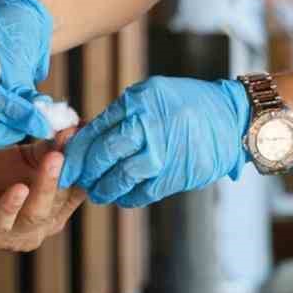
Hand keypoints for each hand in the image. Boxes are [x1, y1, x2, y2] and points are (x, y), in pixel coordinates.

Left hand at [0, 132, 85, 264]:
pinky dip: (9, 206)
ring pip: (36, 212)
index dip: (88, 161)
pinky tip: (18, 189)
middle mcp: (41, 225)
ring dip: (46, 185)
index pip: (80, 185)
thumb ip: (46, 148)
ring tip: (54, 159)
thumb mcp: (20, 161)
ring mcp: (13, 233)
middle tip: (78, 141)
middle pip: (62, 198)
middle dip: (70, 169)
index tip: (96, 132)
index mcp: (54, 208)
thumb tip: (73, 126)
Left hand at [59, 77, 249, 206]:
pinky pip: (142, 193)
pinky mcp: (172, 176)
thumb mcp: (150, 94)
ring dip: (103, 189)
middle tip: (73, 179)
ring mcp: (159, 155)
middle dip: (83, 171)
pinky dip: (127, 198)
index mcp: (136, 104)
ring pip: (120, 178)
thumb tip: (89, 135)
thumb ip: (122, 114)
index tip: (62, 160)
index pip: (94, 131)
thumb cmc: (188, 102)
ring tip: (96, 192)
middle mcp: (145, 129)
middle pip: (102, 155)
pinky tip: (120, 197)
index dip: (75, 150)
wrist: (230, 120)